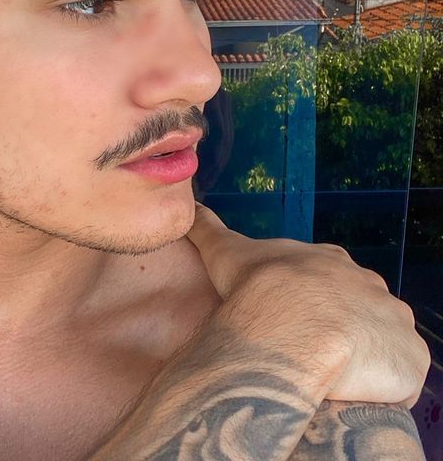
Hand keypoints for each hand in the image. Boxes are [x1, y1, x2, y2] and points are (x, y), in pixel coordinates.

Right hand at [186, 203, 430, 407]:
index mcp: (333, 261)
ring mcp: (394, 321)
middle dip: (338, 327)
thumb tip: (190, 207)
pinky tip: (353, 391)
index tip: (292, 316)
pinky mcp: (409, 357)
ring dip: (361, 356)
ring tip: (330, 374)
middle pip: (358, 309)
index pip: (329, 279)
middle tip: (305, 347)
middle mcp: (370, 285)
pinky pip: (399, 376)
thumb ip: (208, 227)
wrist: (293, 327)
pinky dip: (381, 386)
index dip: (310, 300)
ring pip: (381, 341)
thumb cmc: (258, 286)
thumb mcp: (225, 251)